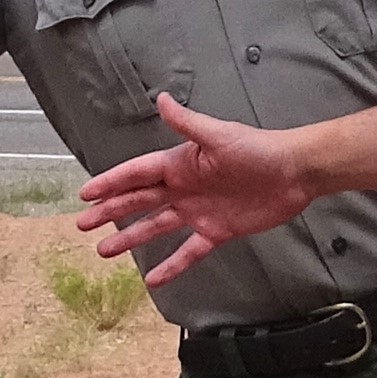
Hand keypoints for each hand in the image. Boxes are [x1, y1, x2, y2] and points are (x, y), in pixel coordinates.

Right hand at [68, 96, 315, 285]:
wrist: (294, 173)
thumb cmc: (257, 149)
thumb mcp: (219, 136)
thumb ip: (187, 123)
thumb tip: (160, 98)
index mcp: (180, 164)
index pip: (136, 174)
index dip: (110, 183)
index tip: (85, 195)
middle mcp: (183, 188)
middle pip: (138, 201)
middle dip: (110, 212)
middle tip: (82, 225)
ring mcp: (198, 212)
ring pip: (155, 227)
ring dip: (130, 238)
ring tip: (104, 251)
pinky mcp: (217, 232)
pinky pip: (188, 251)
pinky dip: (171, 265)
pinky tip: (151, 279)